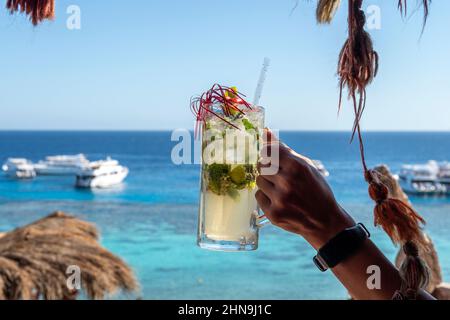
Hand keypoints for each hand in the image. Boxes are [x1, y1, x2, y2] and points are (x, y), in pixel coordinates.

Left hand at [256, 129, 354, 249]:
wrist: (324, 221)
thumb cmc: (315, 189)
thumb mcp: (306, 166)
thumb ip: (284, 149)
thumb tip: (265, 132)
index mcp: (297, 166)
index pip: (268, 151)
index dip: (269, 154)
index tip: (272, 158)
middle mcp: (287, 182)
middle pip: (261, 165)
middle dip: (267, 168)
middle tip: (279, 176)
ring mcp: (280, 199)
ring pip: (258, 180)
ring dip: (266, 183)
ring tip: (281, 189)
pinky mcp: (273, 213)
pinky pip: (258, 196)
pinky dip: (266, 197)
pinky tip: (279, 200)